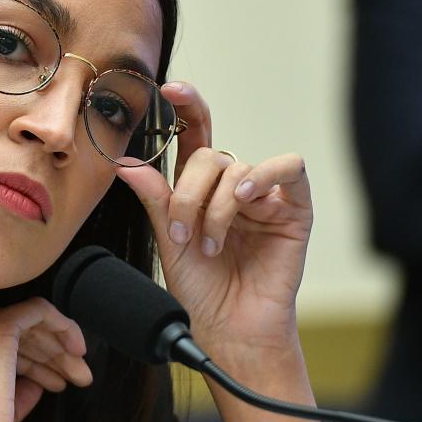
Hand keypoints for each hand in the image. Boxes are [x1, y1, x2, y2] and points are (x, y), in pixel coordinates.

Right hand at [0, 298, 90, 421]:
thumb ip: (9, 388)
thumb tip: (34, 382)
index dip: (26, 362)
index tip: (50, 383)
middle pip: (8, 337)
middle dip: (45, 357)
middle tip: (73, 378)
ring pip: (24, 326)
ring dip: (56, 351)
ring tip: (80, 376)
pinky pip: (36, 310)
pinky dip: (61, 326)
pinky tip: (77, 349)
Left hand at [115, 81, 336, 421]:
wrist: (227, 332)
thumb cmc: (201, 292)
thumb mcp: (169, 241)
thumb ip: (156, 199)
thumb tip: (126, 162)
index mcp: (202, 189)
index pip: (195, 136)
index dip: (186, 108)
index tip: (168, 90)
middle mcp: (233, 187)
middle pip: (210, 155)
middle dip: (189, 192)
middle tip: (182, 232)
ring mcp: (264, 197)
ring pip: (238, 167)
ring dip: (217, 205)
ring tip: (210, 243)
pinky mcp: (294, 210)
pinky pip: (289, 168)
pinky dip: (265, 176)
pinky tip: (247, 198)